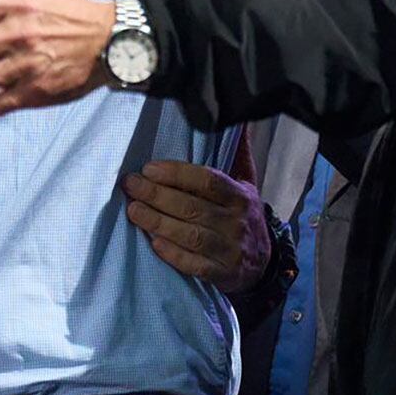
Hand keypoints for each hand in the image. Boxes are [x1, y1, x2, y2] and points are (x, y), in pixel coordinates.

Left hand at [126, 161, 269, 293]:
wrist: (264, 265)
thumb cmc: (243, 217)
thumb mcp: (246, 185)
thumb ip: (237, 154)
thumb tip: (235, 120)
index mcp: (240, 196)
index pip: (208, 181)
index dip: (177, 173)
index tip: (149, 168)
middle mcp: (237, 222)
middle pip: (193, 207)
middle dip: (158, 195)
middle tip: (131, 185)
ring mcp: (230, 250)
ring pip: (191, 236)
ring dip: (158, 222)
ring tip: (133, 210)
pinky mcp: (223, 274)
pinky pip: (195, 265)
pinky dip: (173, 255)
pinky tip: (153, 243)